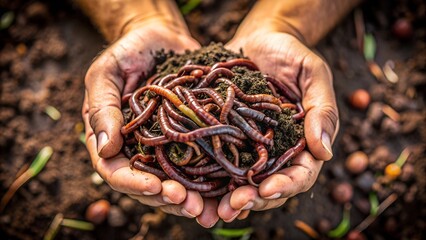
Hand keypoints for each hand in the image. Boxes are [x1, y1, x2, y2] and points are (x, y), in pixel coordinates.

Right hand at [82, 21, 216, 221]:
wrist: (162, 38)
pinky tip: (229, 189)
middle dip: (170, 199)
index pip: (117, 172)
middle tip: (191, 206)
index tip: (156, 188)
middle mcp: (140, 150)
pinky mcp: (192, 138)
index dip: (135, 185)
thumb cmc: (128, 52)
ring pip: (178, 182)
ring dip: (193, 199)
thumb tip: (105, 148)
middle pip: (150, 186)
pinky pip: (201, 162)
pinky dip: (213, 179)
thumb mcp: (106, 74)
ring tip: (210, 210)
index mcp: (113, 140)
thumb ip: (102, 108)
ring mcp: (167, 146)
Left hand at [218, 30, 338, 220]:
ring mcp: (250, 147)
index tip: (268, 189)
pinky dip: (211, 178)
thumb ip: (322, 110)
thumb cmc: (291, 54)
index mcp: (302, 142)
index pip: (300, 173)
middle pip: (269, 185)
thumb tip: (324, 153)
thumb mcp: (313, 74)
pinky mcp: (227, 138)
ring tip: (215, 208)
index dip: (286, 185)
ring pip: (242, 182)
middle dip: (254, 198)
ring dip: (230, 198)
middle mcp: (276, 151)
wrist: (260, 40)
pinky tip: (198, 188)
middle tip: (234, 205)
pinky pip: (219, 162)